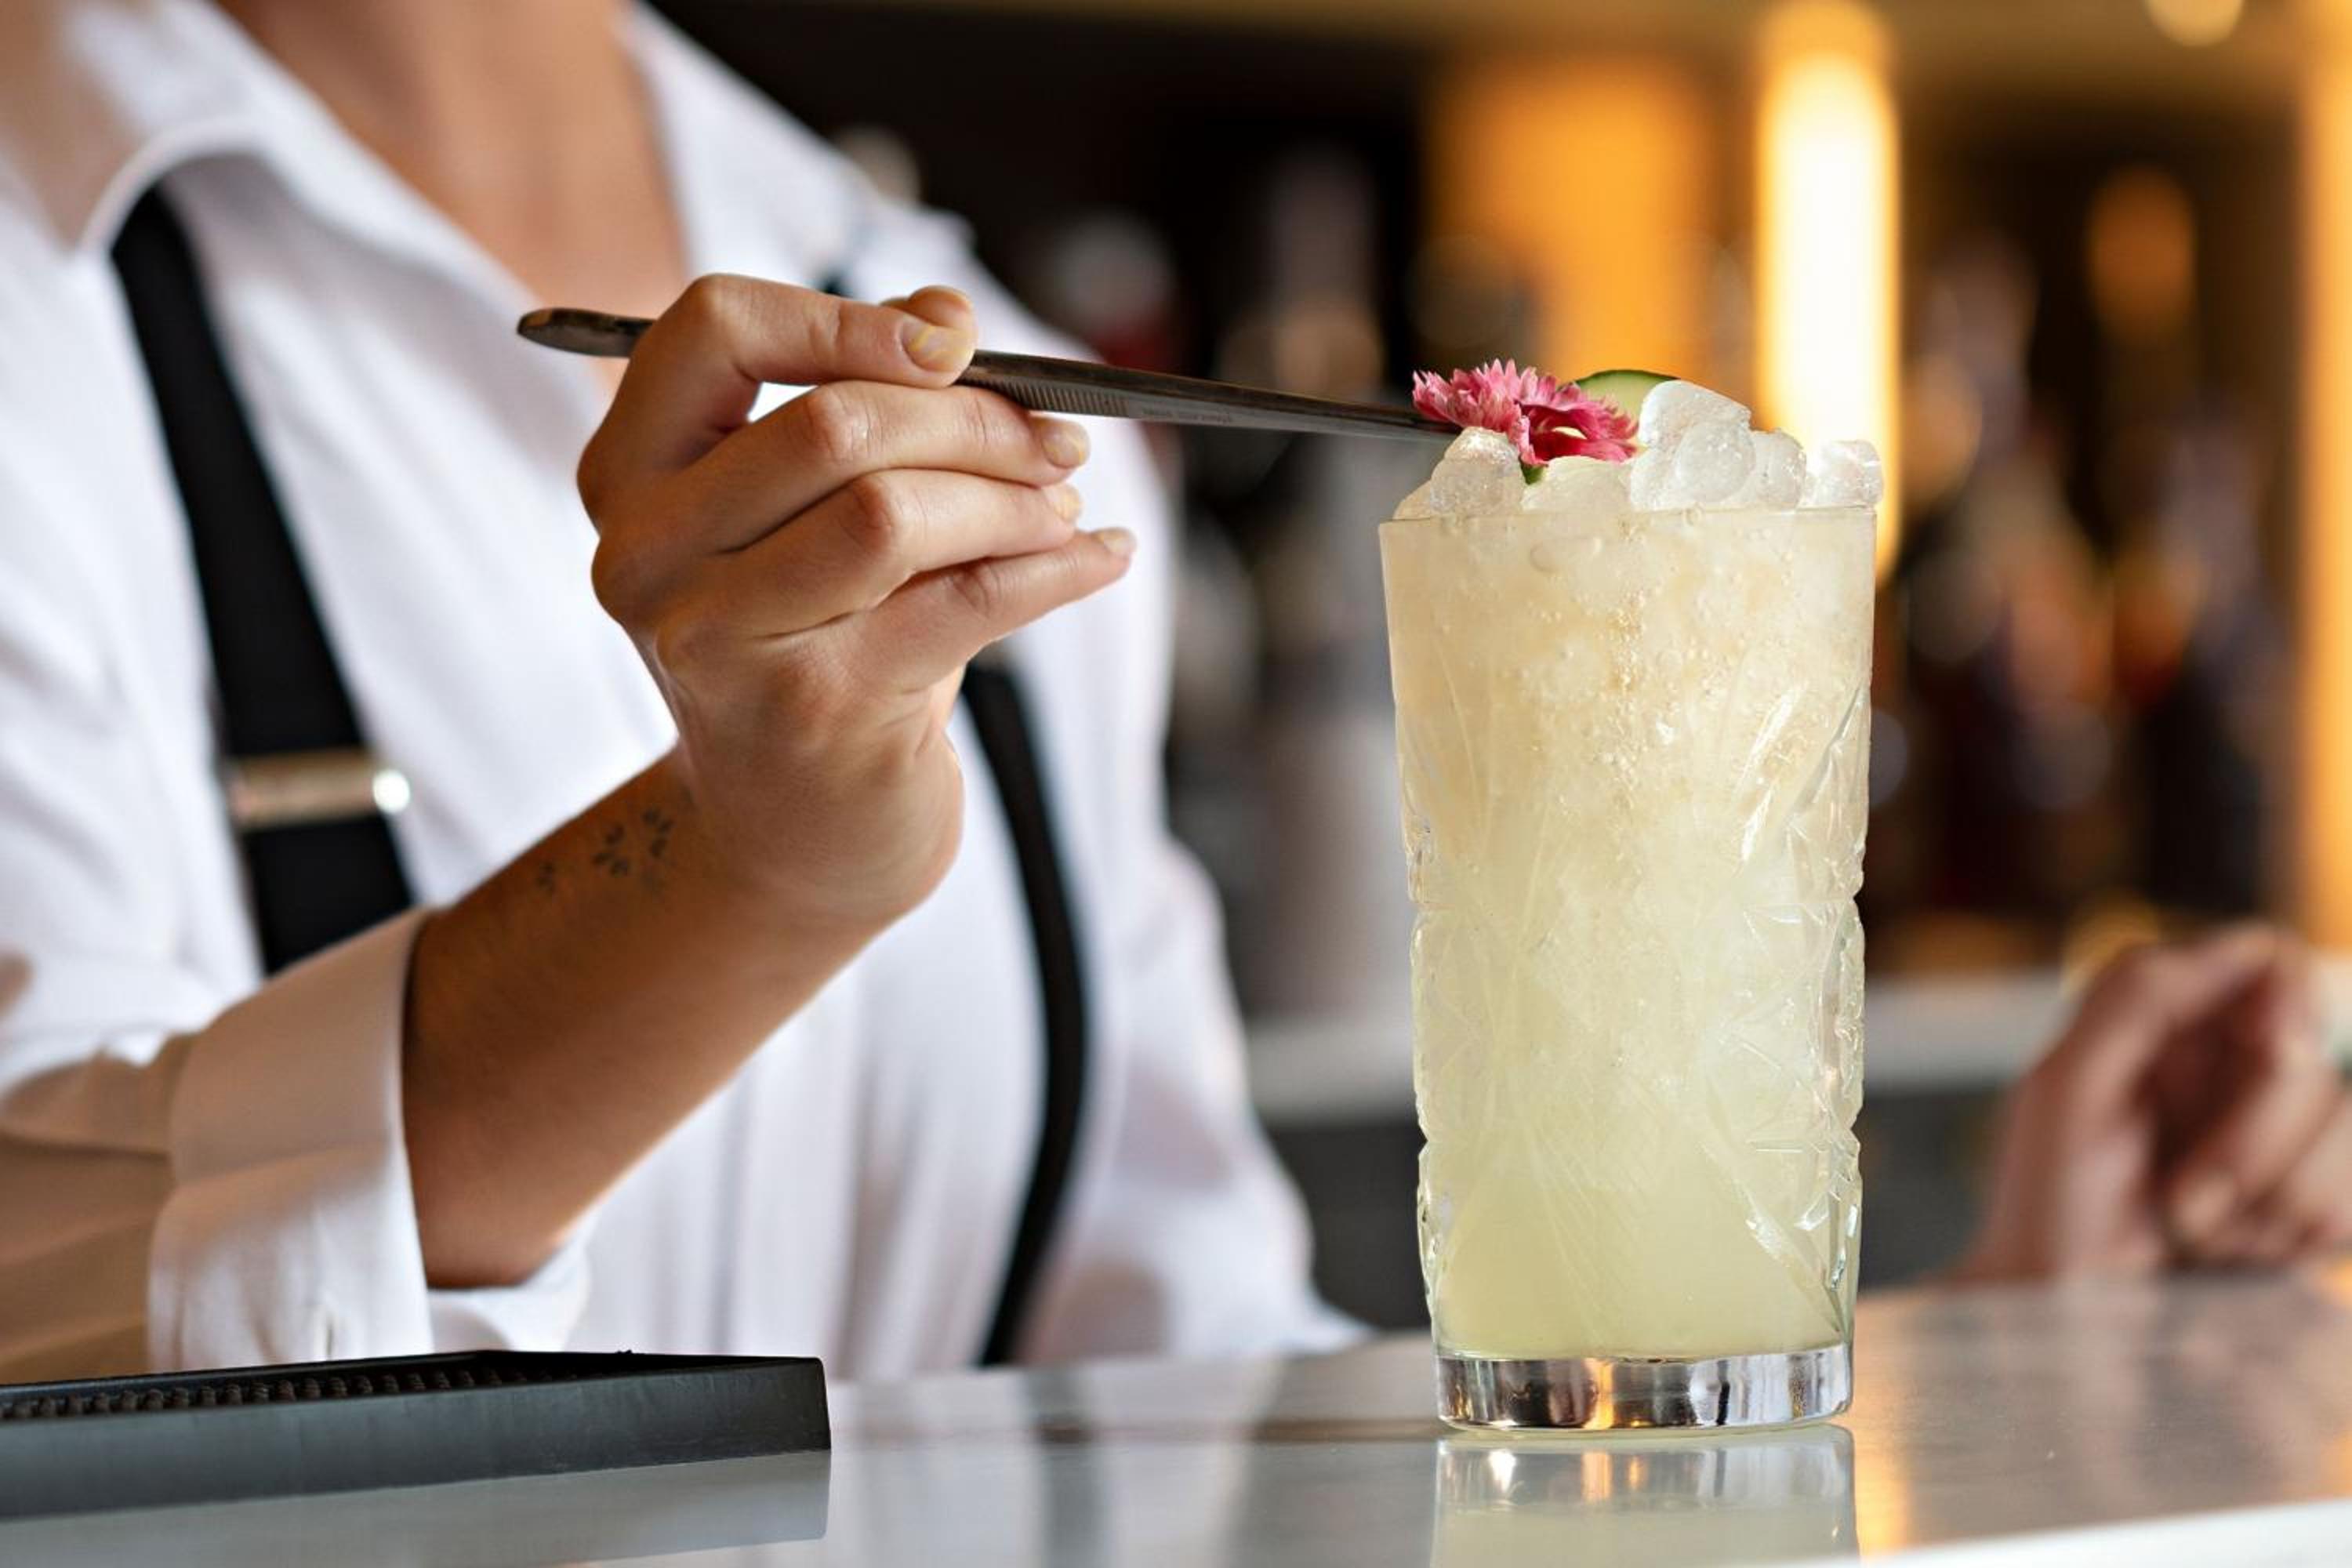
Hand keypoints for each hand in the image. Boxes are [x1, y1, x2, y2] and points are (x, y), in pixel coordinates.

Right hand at [577, 275, 1130, 934]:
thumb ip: (864, 394)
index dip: (845, 316)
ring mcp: (725, 644)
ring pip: (893, 514)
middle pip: (831, 426)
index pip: (715, 329)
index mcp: (631, 475)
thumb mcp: (811, 514)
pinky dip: (1060, 568)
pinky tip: (1105, 555)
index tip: (952, 344)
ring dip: (1014, 497)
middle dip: (974, 419)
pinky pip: (971, 603)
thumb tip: (946, 317)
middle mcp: (650, 557)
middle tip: (1058, 439)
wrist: (787, 834)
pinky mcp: (821, 712)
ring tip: (1065, 505)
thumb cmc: (813, 642)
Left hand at [1953, 926, 2351, 1281]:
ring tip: (2195, 1236)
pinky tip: (2236, 1258)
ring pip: (2351, 1128)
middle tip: (2182, 1206)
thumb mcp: (2067, 1090)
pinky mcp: (2312, 1200)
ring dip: (2274, 1202)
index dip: (2292, 998)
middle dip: (2255, 1145)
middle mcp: (2232, 1066)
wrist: (2066, 1320)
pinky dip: (2298, 1237)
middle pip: (2319, 1058)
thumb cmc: (2047, 1204)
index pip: (2274, 961)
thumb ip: (2136, 1000)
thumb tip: (2237, 944)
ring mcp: (2280, 1135)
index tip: (2272, 1045)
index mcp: (2170, 1021)